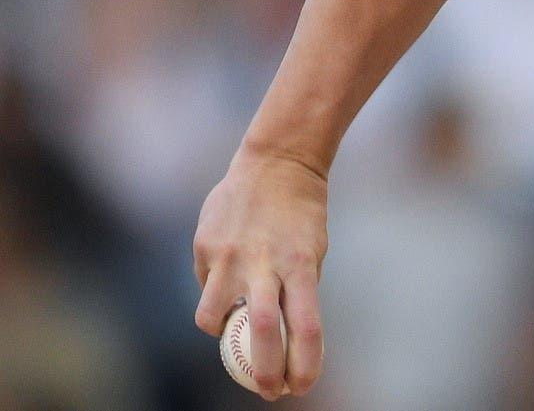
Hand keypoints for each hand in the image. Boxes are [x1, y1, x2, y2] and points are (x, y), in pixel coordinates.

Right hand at [193, 148, 330, 398]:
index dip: (305, 363)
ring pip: (212, 318)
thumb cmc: (299, 215)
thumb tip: (282, 339)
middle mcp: (265, 262)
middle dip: (264, 370)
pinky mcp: (204, 247)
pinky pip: (206, 287)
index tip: (302, 386)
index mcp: (301, 264)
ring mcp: (230, 256)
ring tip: (235, 332)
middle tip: (268, 390)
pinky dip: (215, 295)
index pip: (306, 326)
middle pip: (263, 331)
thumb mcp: (311, 251)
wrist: (276, 163)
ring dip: (223, 336)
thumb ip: (294, 290)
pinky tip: (227, 279)